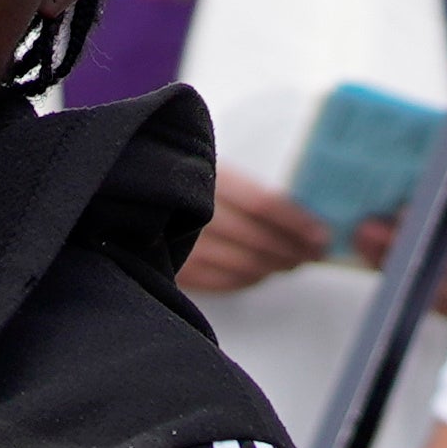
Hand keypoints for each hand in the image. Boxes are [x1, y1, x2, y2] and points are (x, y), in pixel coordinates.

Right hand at [178, 169, 332, 296]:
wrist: (125, 190)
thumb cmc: (177, 176)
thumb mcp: (209, 165)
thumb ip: (247, 187)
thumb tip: (302, 214)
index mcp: (204, 176)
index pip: (263, 204)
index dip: (297, 223)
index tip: (321, 234)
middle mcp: (190, 210)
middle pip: (258, 239)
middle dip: (294, 249)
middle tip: (315, 253)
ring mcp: (179, 244)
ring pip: (244, 265)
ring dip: (275, 266)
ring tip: (292, 261)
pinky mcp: (173, 269)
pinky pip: (223, 282)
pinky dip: (249, 280)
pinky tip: (261, 272)